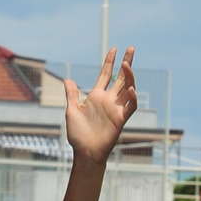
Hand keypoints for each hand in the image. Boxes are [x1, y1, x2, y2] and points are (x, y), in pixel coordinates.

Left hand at [64, 47, 136, 162]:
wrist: (84, 152)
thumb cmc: (78, 134)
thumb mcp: (72, 111)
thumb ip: (72, 95)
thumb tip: (68, 79)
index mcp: (96, 96)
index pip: (106, 75)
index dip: (109, 62)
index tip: (114, 49)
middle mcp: (108, 100)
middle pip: (120, 77)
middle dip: (126, 62)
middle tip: (131, 48)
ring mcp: (115, 109)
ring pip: (127, 88)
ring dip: (129, 76)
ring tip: (127, 64)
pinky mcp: (120, 120)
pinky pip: (130, 107)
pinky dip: (132, 98)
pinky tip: (131, 89)